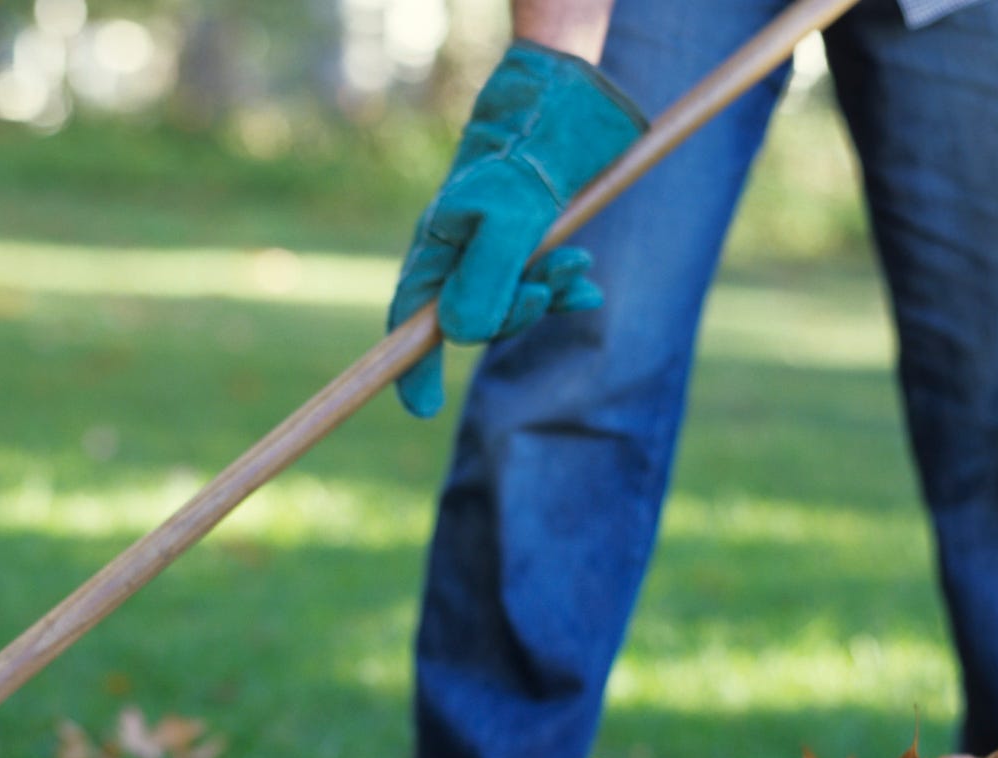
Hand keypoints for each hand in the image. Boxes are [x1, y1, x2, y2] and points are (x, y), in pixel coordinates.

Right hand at [388, 40, 646, 417]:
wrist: (561, 109)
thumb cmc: (525, 160)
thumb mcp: (507, 222)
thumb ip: (484, 283)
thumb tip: (460, 338)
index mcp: (435, 251)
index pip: (410, 324)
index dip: (412, 369)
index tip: (422, 408)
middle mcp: (457, 258)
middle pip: (472, 322)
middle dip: (514, 316)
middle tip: (545, 291)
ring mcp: (491, 253)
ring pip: (512, 305)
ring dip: (547, 297)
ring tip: (579, 269)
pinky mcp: (526, 245)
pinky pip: (540, 287)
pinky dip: (563, 291)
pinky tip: (586, 285)